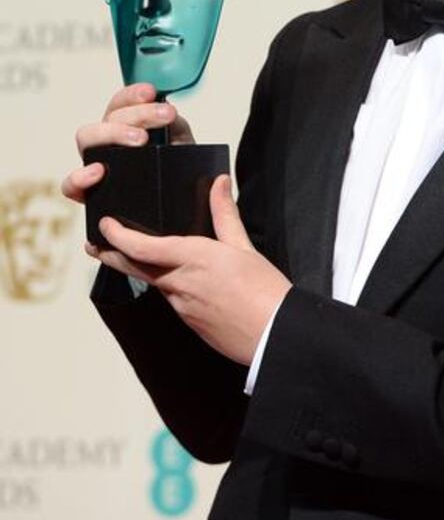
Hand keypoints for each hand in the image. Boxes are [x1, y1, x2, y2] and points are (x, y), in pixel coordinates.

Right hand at [61, 82, 193, 205]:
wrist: (177, 201)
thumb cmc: (174, 170)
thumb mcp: (180, 144)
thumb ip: (175, 126)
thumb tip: (170, 113)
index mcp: (125, 125)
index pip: (121, 103)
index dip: (133, 94)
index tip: (151, 92)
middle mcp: (106, 141)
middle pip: (108, 117)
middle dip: (136, 114)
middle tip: (163, 117)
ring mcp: (95, 164)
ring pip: (86, 140)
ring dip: (112, 134)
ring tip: (141, 141)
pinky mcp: (89, 192)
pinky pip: (71, 186)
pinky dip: (78, 177)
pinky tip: (98, 172)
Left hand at [88, 175, 291, 364]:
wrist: (274, 335)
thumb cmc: (264, 291)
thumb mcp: (245, 247)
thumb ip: (225, 214)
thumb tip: (218, 183)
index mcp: (193, 258)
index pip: (141, 247)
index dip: (117, 236)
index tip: (104, 225)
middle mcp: (180, 283)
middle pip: (133, 267)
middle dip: (110, 254)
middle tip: (94, 245)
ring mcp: (181, 306)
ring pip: (153, 283)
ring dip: (140, 268)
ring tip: (134, 256)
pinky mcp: (189, 322)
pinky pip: (171, 298)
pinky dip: (166, 284)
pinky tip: (176, 280)